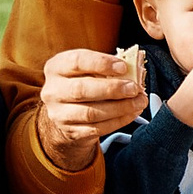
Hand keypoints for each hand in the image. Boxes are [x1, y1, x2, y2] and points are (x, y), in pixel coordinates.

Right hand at [36, 48, 146, 171]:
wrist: (68, 113)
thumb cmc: (83, 82)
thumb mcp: (88, 69)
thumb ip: (105, 67)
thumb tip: (133, 70)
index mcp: (56, 67)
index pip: (77, 61)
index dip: (101, 63)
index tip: (123, 67)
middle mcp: (52, 91)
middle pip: (81, 90)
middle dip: (112, 89)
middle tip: (134, 88)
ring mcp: (59, 114)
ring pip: (91, 113)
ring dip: (120, 107)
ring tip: (139, 101)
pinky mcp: (70, 131)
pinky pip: (97, 128)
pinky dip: (119, 121)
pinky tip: (132, 113)